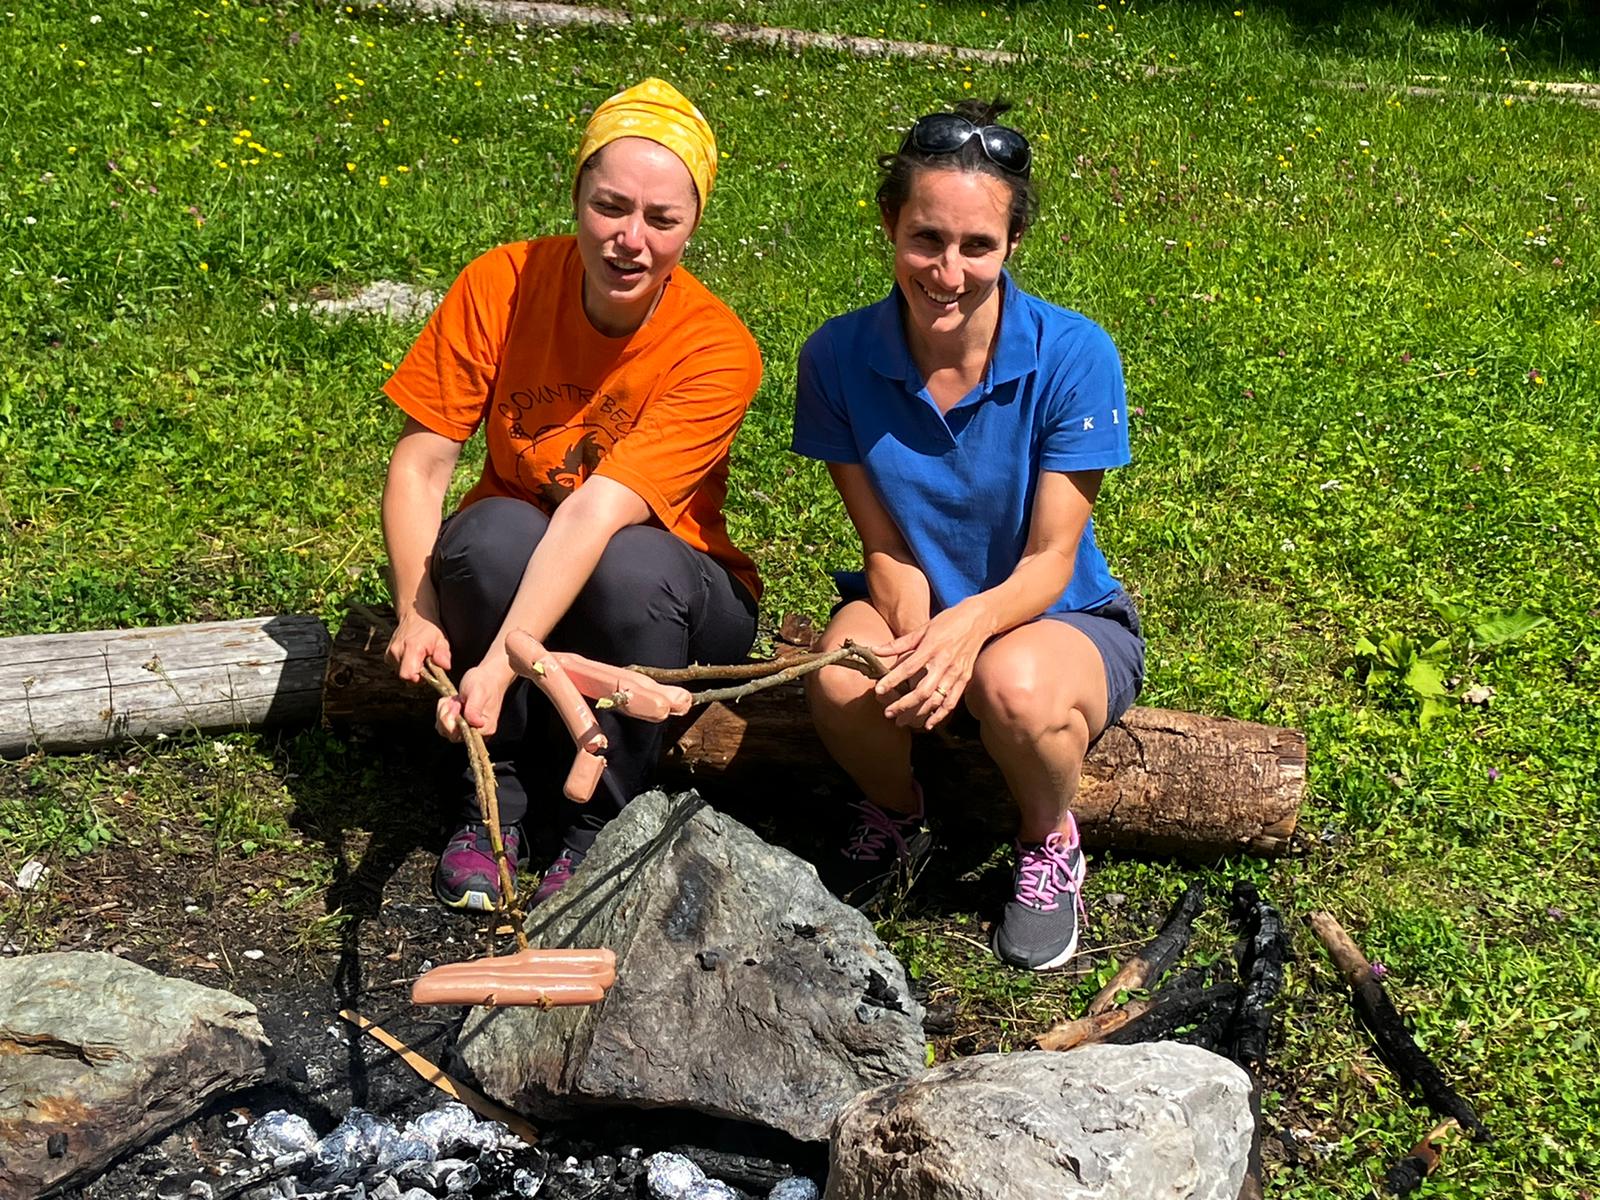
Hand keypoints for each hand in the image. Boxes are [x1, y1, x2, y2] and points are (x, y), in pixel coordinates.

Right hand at [386, 609, 451, 683]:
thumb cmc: (428, 630)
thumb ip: (443, 654)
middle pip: (405, 677)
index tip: (427, 673)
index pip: (408, 675)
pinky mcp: (387, 656)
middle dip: (417, 675)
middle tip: (425, 664)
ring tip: (419, 659)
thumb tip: (445, 666)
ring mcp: (390, 654)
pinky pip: (397, 669)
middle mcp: (396, 651)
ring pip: (401, 674)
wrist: (413, 618)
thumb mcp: (441, 640)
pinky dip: (406, 667)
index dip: (419, 679)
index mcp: (411, 647)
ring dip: (412, 670)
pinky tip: (412, 658)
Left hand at [442, 658, 517, 741]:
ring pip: (444, 729)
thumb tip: (475, 724)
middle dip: (447, 715)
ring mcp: (467, 728)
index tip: (458, 704)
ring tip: (454, 700)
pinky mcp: (460, 723)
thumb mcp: (478, 693)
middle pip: (450, 734)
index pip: (460, 735)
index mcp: (484, 729)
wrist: (488, 677)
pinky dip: (442, 711)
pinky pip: (443, 723)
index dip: (452, 721)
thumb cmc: (485, 683)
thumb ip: (474, 710)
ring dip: (444, 712)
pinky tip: (451, 701)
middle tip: (455, 700)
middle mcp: (476, 732)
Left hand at [872, 599, 994, 731]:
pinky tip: (928, 724)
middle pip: (922, 690)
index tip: (878, 689)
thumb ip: (899, 643)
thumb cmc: (948, 622)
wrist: (978, 619)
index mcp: (931, 648)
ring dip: (918, 713)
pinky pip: (952, 701)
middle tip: (888, 713)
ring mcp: (956, 673)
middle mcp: (944, 663)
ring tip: (902, 721)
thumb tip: (875, 651)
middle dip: (904, 705)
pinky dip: (940, 715)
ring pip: (936, 700)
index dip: (892, 680)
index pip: (908, 668)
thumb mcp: (922, 628)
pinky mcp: (965, 679)